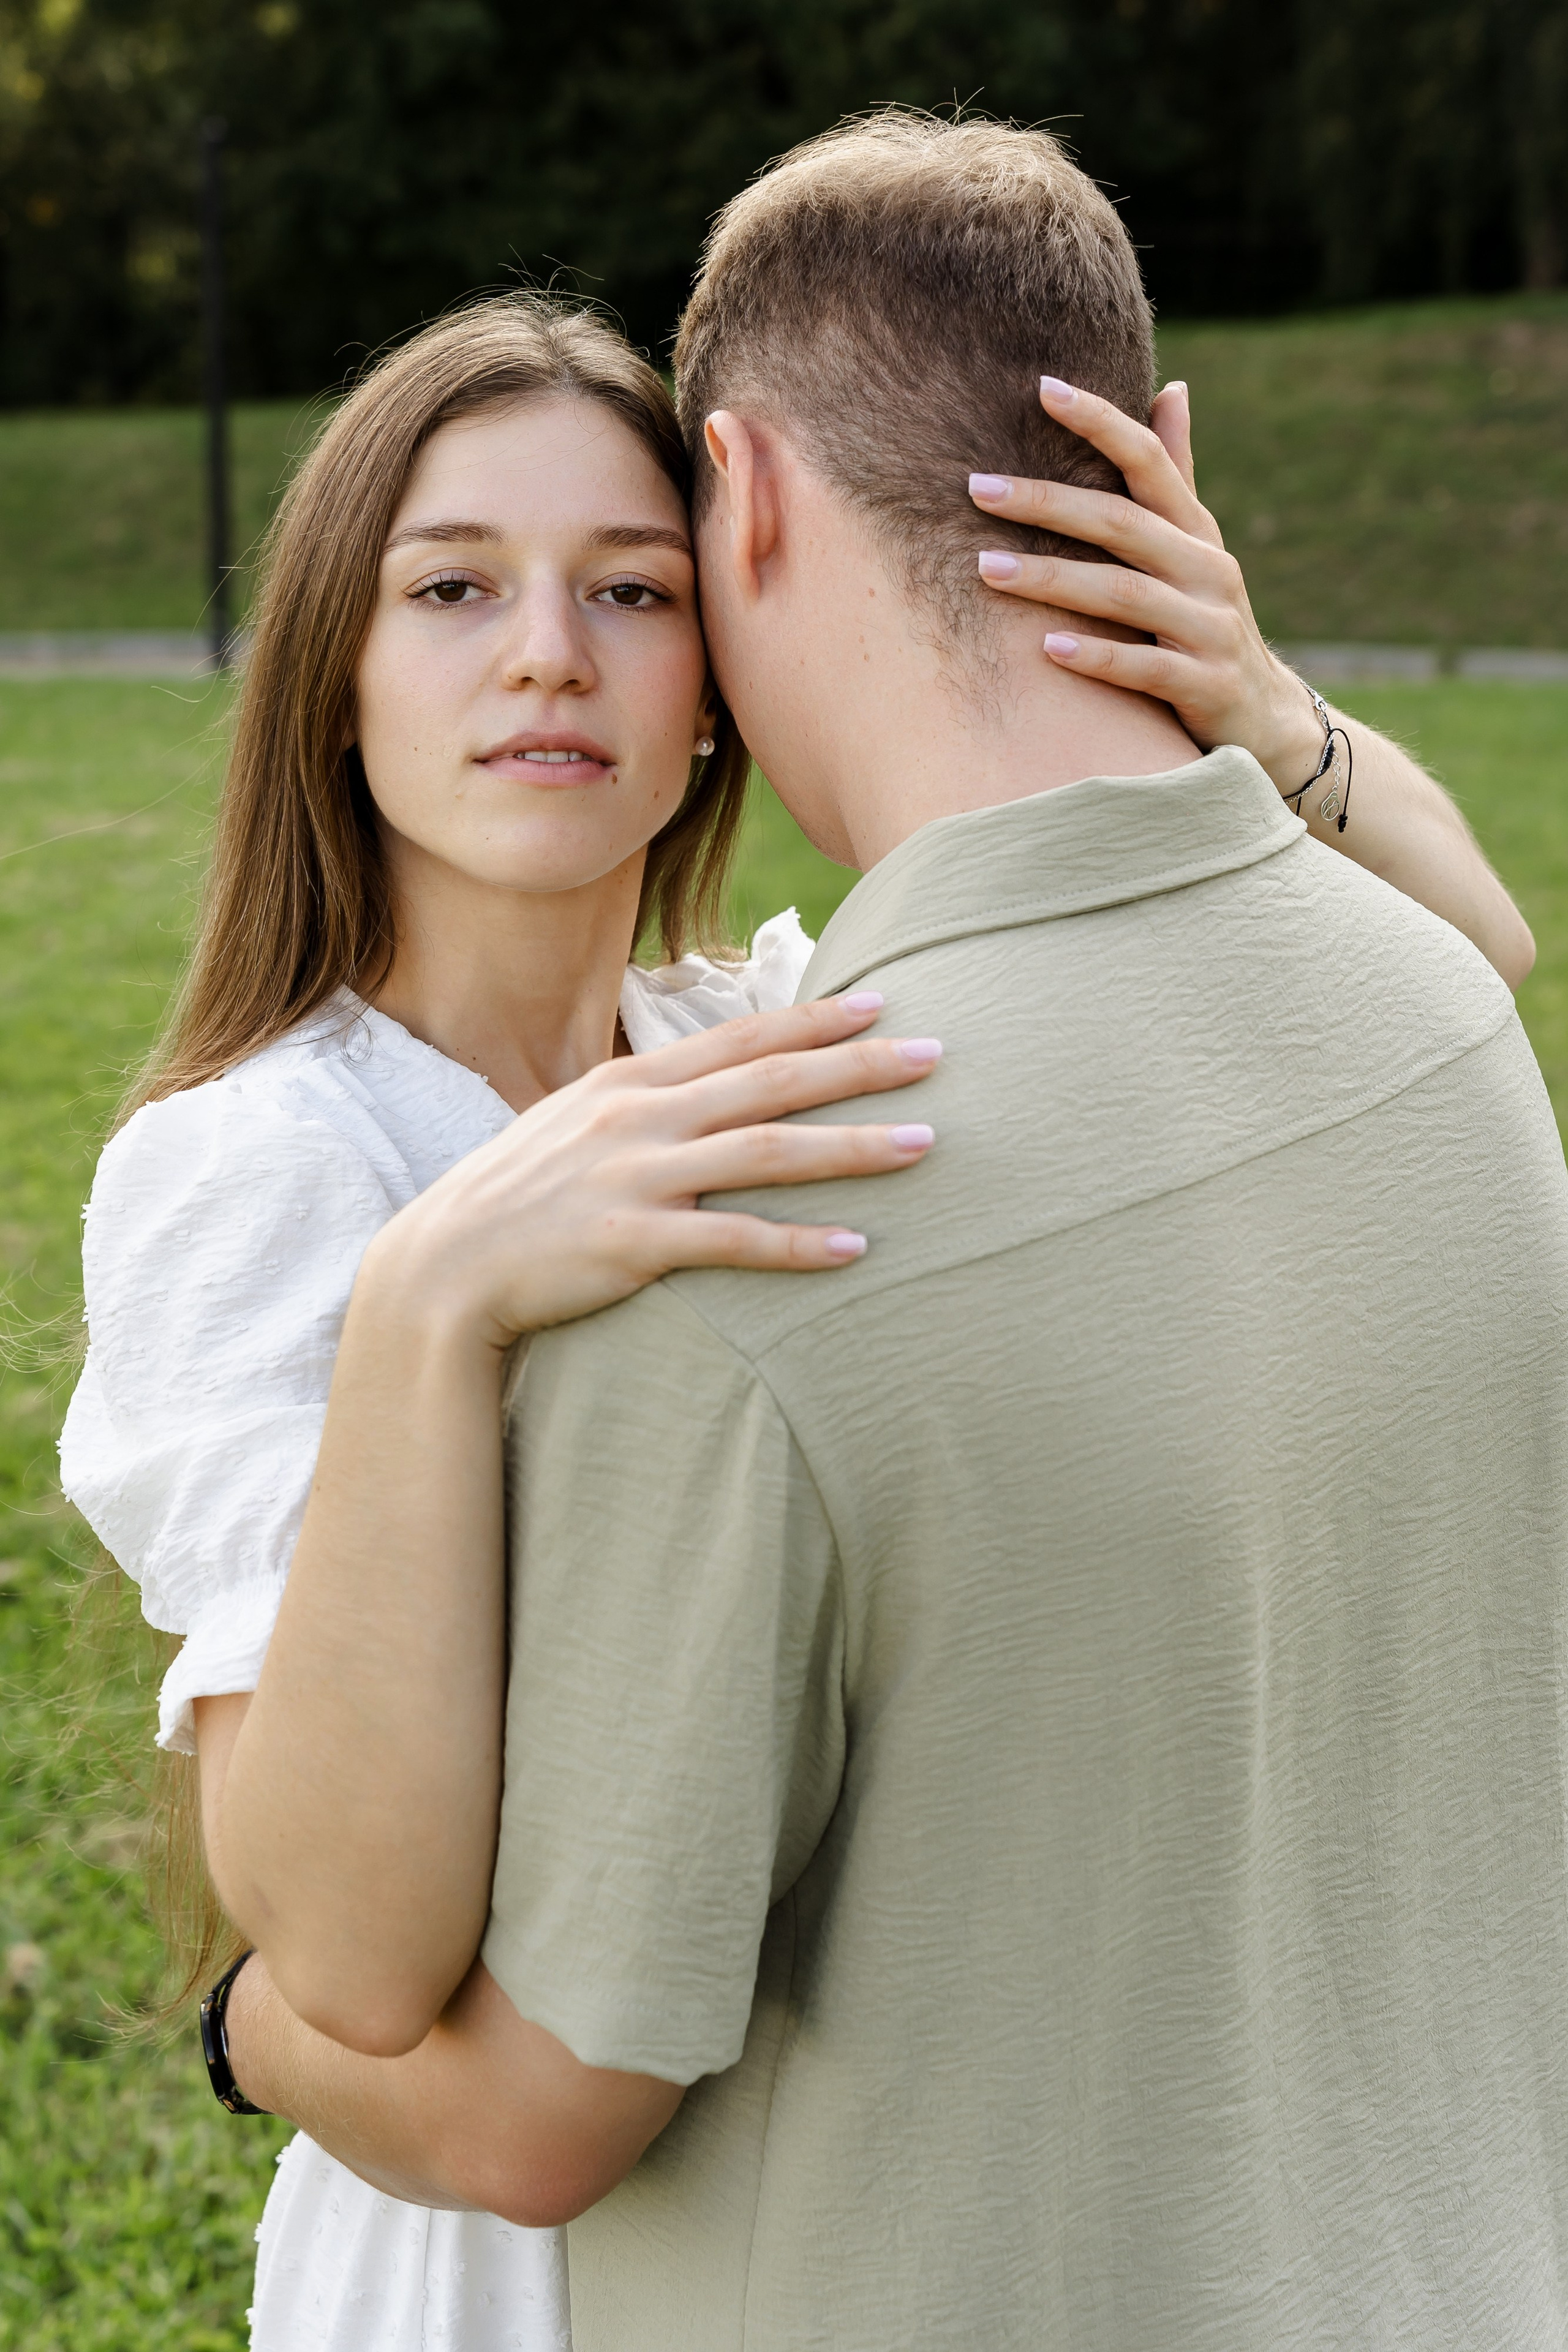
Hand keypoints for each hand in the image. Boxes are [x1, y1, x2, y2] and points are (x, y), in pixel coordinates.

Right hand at [362, 993, 939, 1347]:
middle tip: (937, 1055)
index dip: (814, 1019)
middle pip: (771, 1081)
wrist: (443, 1266)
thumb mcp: (574, 1125)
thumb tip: (706, 1096)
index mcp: (629, 1082)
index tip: (881, 1004)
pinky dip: (798, 1243)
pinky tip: (856, 1246)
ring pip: (766, 1151)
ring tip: (923, 1143)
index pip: (739, 1038)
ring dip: (852, 1146)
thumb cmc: (516, 1200)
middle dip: (859, 1065)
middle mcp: (639, 1117)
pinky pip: (732, 1240)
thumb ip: (643, 1106)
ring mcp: (636, 1177)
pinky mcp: (632, 1243)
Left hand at [969, 377, 1325, 798]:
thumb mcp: (1196, 550)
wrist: (1265, 718)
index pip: (1149, 460)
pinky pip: (1146, 668)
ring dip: (1054, 580)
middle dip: (1047, 502)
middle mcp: (1206, 570)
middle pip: (1121, 524)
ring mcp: (1210, 629)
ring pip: (1126, 594)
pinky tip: (1047, 649)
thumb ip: (1176, 477)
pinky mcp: (1206, 686)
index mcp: (1196, 532)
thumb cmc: (1205, 623)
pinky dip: (1098, 657)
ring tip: (988, 570)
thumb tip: (1173, 389)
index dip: (1101, 422)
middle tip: (977, 488)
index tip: (1043, 388)